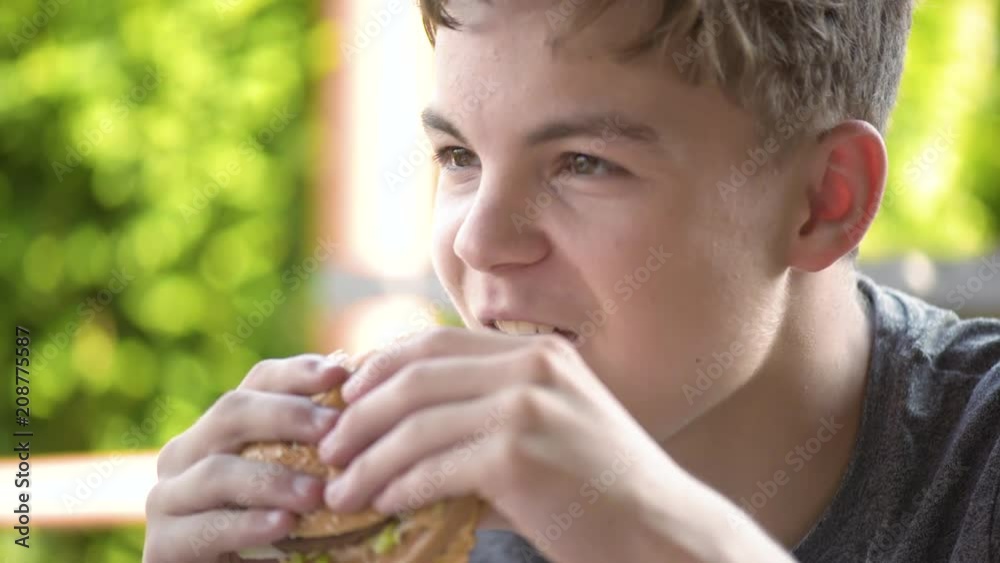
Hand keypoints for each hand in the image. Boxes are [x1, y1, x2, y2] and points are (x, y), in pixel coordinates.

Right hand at [143, 354, 349, 562]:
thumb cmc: (274, 534)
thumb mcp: (297, 484)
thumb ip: (317, 451)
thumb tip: (370, 414)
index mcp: (220, 429)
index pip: (258, 382)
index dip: (298, 373)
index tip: (342, 373)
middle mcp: (186, 453)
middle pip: (232, 413)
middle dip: (287, 416)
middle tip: (334, 428)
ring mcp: (167, 497)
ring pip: (216, 472)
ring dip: (272, 479)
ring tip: (317, 493)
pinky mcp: (161, 545)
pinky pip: (204, 528)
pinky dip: (245, 525)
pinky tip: (283, 525)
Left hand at [316, 328, 787, 562]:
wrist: (664, 533)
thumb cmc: (604, 492)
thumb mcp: (553, 427)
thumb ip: (492, 412)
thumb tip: (409, 426)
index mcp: (536, 354)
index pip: (432, 344)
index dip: (377, 368)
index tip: (345, 400)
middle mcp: (530, 367)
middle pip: (413, 376)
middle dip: (358, 414)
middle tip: (327, 448)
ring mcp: (526, 407)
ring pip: (414, 424)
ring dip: (365, 459)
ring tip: (338, 488)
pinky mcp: (517, 455)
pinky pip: (432, 467)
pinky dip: (395, 486)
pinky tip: (378, 504)